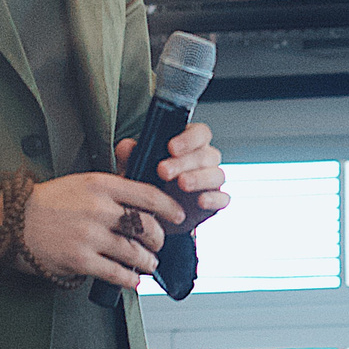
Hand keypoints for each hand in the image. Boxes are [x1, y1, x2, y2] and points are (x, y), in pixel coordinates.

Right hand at [21, 171, 184, 290]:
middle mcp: (97, 208)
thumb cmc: (51, 201)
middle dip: (159, 239)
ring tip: (150, 263)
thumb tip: (145, 192)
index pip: (147, 194)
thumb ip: (115, 185)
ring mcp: (89, 235)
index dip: (169, 207)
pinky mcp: (79, 260)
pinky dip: (129, 279)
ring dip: (148, 261)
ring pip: (134, 252)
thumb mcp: (84, 182)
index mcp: (101, 185)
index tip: (178, 216)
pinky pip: (115, 273)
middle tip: (158, 244)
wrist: (15, 221)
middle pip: (146, 226)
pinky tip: (133, 280)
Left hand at [112, 121, 229, 236]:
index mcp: (189, 144)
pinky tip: (201, 201)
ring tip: (181, 184)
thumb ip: (130, 156)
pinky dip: (214, 199)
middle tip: (163, 171)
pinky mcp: (215, 202)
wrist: (154, 215)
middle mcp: (204, 160)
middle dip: (185, 162)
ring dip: (199, 178)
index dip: (188, 138)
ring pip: (217, 174)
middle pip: (206, 154)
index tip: (170, 147)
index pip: (199, 133)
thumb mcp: (135, 169)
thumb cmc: (147, 183)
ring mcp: (211, 181)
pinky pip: (223, 198)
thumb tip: (125, 146)